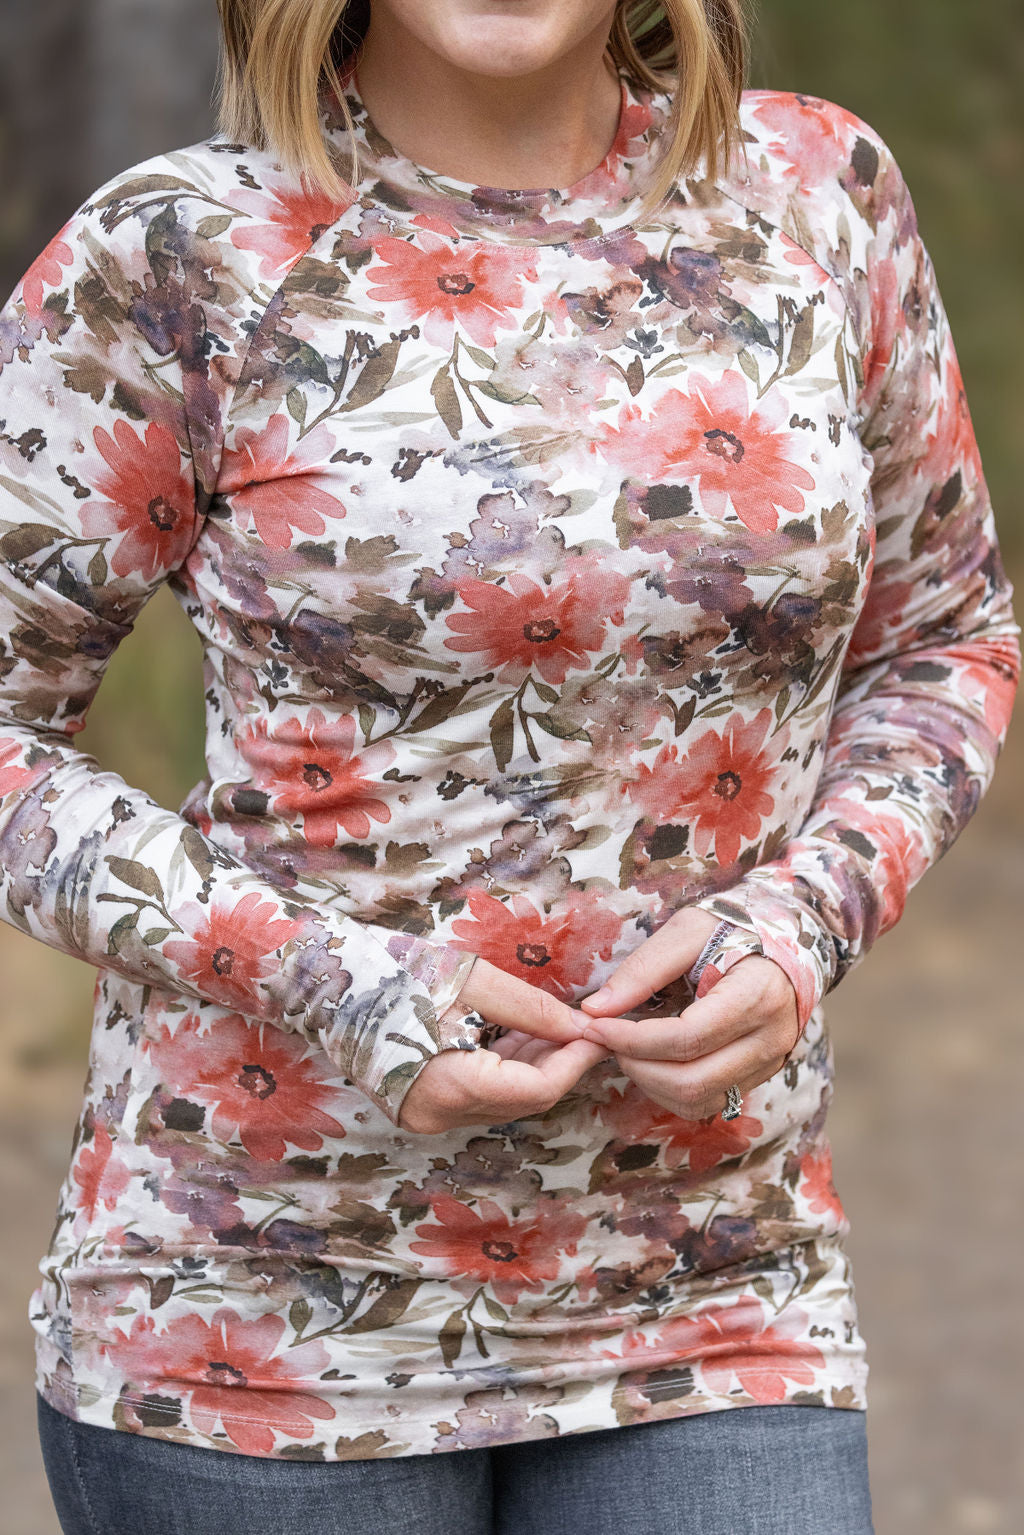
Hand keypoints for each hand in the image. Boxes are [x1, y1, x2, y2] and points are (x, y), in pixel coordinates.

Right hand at [397, 957, 607, 1134]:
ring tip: (552, 1027)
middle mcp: (439, 1116)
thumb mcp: (471, 981)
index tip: (599, 1032)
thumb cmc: (397, 973)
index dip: (575, 1062)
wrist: (329, 983)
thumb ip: (531, 1009)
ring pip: (504, 1102)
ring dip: (534, 1068)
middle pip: (523, 1101)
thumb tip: (580, 1028)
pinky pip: (479, 1098)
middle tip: (583, 1027)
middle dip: (559, 1064)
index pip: (538, 1091)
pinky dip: (504, 1072)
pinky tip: (517, 1039)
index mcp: (451, 1086)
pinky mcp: (420, 1109)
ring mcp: (426, 1117)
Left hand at [577, 908, 798, 1120]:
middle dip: (638, 1067)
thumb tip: (595, 1009)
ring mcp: (769, 1063)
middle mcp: (770, 1039)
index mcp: (757, 995)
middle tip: (609, 1040)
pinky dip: (672, 1092)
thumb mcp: (688, 931)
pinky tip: (655, 1062)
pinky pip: (710, 1103)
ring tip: (630, 1049)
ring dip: (651, 1084)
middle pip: (692, 1081)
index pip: (687, 1038)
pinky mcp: (759, 1076)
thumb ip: (643, 969)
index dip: (633, 1039)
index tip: (596, 1025)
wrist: (785, 941)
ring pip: (700, 1101)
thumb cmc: (734, 928)